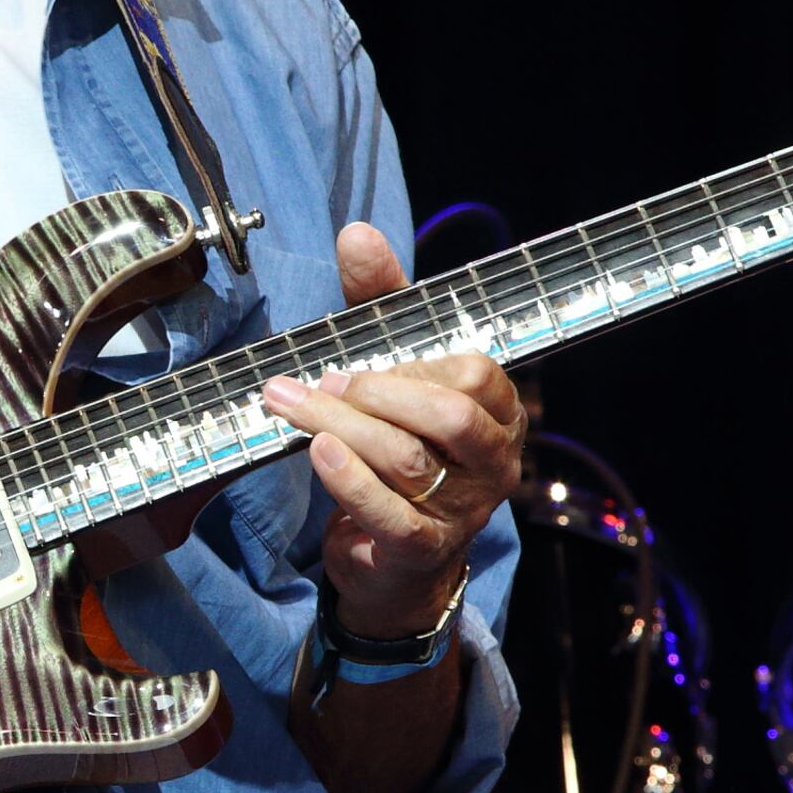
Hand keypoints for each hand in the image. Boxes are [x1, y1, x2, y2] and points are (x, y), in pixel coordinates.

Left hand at [259, 222, 524, 639]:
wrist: (392, 558)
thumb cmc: (398, 444)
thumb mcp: (392, 368)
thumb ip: (379, 304)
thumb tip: (357, 234)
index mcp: (498, 410)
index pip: (474, 372)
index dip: (412, 362)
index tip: (356, 358)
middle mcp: (493, 460)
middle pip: (451, 415)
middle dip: (378, 391)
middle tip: (323, 382)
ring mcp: (464, 510)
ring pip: (410, 462)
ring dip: (343, 427)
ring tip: (294, 406)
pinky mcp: (424, 549)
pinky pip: (393, 516)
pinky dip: (349, 480)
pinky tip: (316, 451)